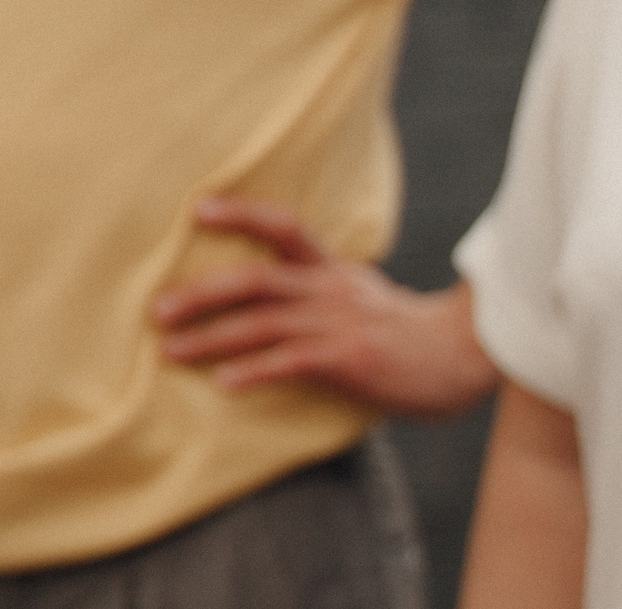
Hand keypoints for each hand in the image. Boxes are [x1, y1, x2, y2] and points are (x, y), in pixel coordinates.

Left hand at [152, 199, 497, 417]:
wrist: (465, 358)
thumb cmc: (419, 340)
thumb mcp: (371, 301)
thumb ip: (331, 298)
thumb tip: (292, 309)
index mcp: (335, 273)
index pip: (284, 227)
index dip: (240, 214)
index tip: (198, 211)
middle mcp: (330, 291)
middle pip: (253, 279)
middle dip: (199, 294)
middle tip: (157, 310)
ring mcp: (337, 325)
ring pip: (260, 324)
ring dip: (209, 338)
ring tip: (171, 351)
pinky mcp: (347, 360)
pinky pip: (288, 363)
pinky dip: (252, 372)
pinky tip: (224, 383)